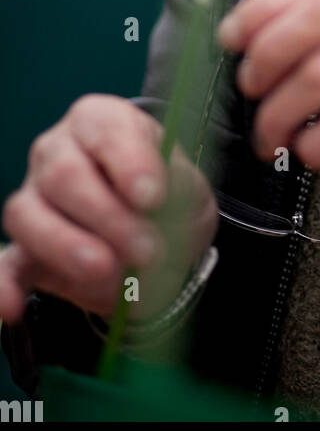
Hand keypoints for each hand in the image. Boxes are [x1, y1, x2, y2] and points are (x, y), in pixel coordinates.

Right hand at [0, 95, 216, 324]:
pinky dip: (4, 286)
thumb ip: (178, 194)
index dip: (129, 162)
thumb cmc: (170, 195)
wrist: (157, 235)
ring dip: (68, 248)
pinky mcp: (21, 249)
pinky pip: (3, 264)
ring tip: (108, 271)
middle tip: (148, 250)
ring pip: (28, 214)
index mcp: (101, 122)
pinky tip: (15, 308)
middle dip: (107, 217)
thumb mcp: (189, 187)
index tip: (153, 197)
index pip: (105, 128)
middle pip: (64, 174)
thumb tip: (157, 213)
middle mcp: (57, 151)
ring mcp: (33, 198)